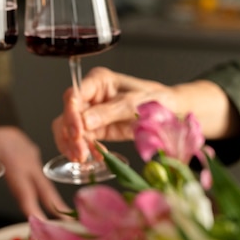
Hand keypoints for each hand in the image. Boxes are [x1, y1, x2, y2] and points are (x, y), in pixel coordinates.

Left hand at [0, 126, 71, 219]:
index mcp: (14, 163)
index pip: (25, 191)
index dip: (33, 208)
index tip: (40, 223)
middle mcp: (27, 161)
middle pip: (43, 188)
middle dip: (54, 206)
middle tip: (66, 223)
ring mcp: (32, 157)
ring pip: (45, 181)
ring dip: (53, 198)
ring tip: (62, 214)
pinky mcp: (33, 153)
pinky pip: (41, 173)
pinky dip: (45, 186)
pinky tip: (49, 195)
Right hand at [52, 67, 236, 162]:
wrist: (172, 113)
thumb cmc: (156, 101)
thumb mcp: (134, 104)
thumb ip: (109, 112)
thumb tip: (84, 122)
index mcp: (98, 81)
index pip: (74, 96)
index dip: (71, 114)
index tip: (77, 132)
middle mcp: (90, 96)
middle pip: (67, 114)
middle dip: (70, 135)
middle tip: (80, 153)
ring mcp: (91, 113)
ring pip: (68, 129)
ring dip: (72, 145)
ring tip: (84, 159)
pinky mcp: (96, 130)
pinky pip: (81, 141)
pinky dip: (84, 151)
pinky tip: (95, 158)